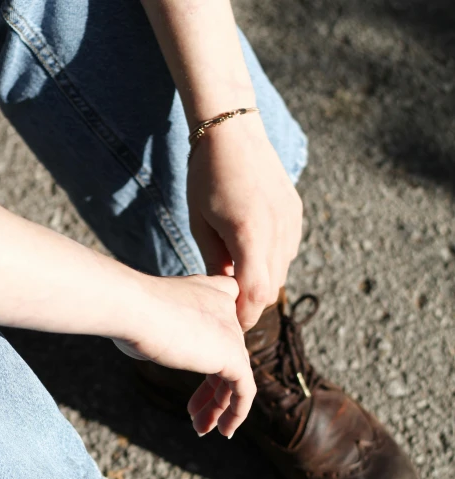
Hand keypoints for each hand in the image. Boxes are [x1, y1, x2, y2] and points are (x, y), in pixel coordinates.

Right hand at [113, 274, 255, 437]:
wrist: (131, 307)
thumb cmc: (127, 312)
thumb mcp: (146, 316)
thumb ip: (161, 329)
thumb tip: (151, 344)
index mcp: (207, 291)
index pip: (225, 315)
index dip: (216, 345)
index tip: (203, 368)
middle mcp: (224, 308)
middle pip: (227, 353)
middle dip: (211, 388)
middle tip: (192, 411)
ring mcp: (231, 331)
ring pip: (235, 374)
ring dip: (218, 405)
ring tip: (201, 428)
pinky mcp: (232, 355)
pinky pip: (244, 390)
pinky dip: (236, 412)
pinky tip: (224, 431)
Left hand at [187, 112, 302, 330]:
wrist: (234, 132)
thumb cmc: (207, 177)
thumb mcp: (201, 224)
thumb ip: (215, 263)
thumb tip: (225, 293)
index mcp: (250, 235)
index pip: (255, 294)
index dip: (244, 316)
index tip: (232, 327)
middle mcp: (278, 231)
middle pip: (270, 288)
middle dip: (252, 302)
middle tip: (231, 309)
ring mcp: (291, 222)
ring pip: (280, 271)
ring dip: (261, 281)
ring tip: (237, 277)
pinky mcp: (296, 214)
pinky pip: (287, 251)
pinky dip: (271, 261)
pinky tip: (251, 251)